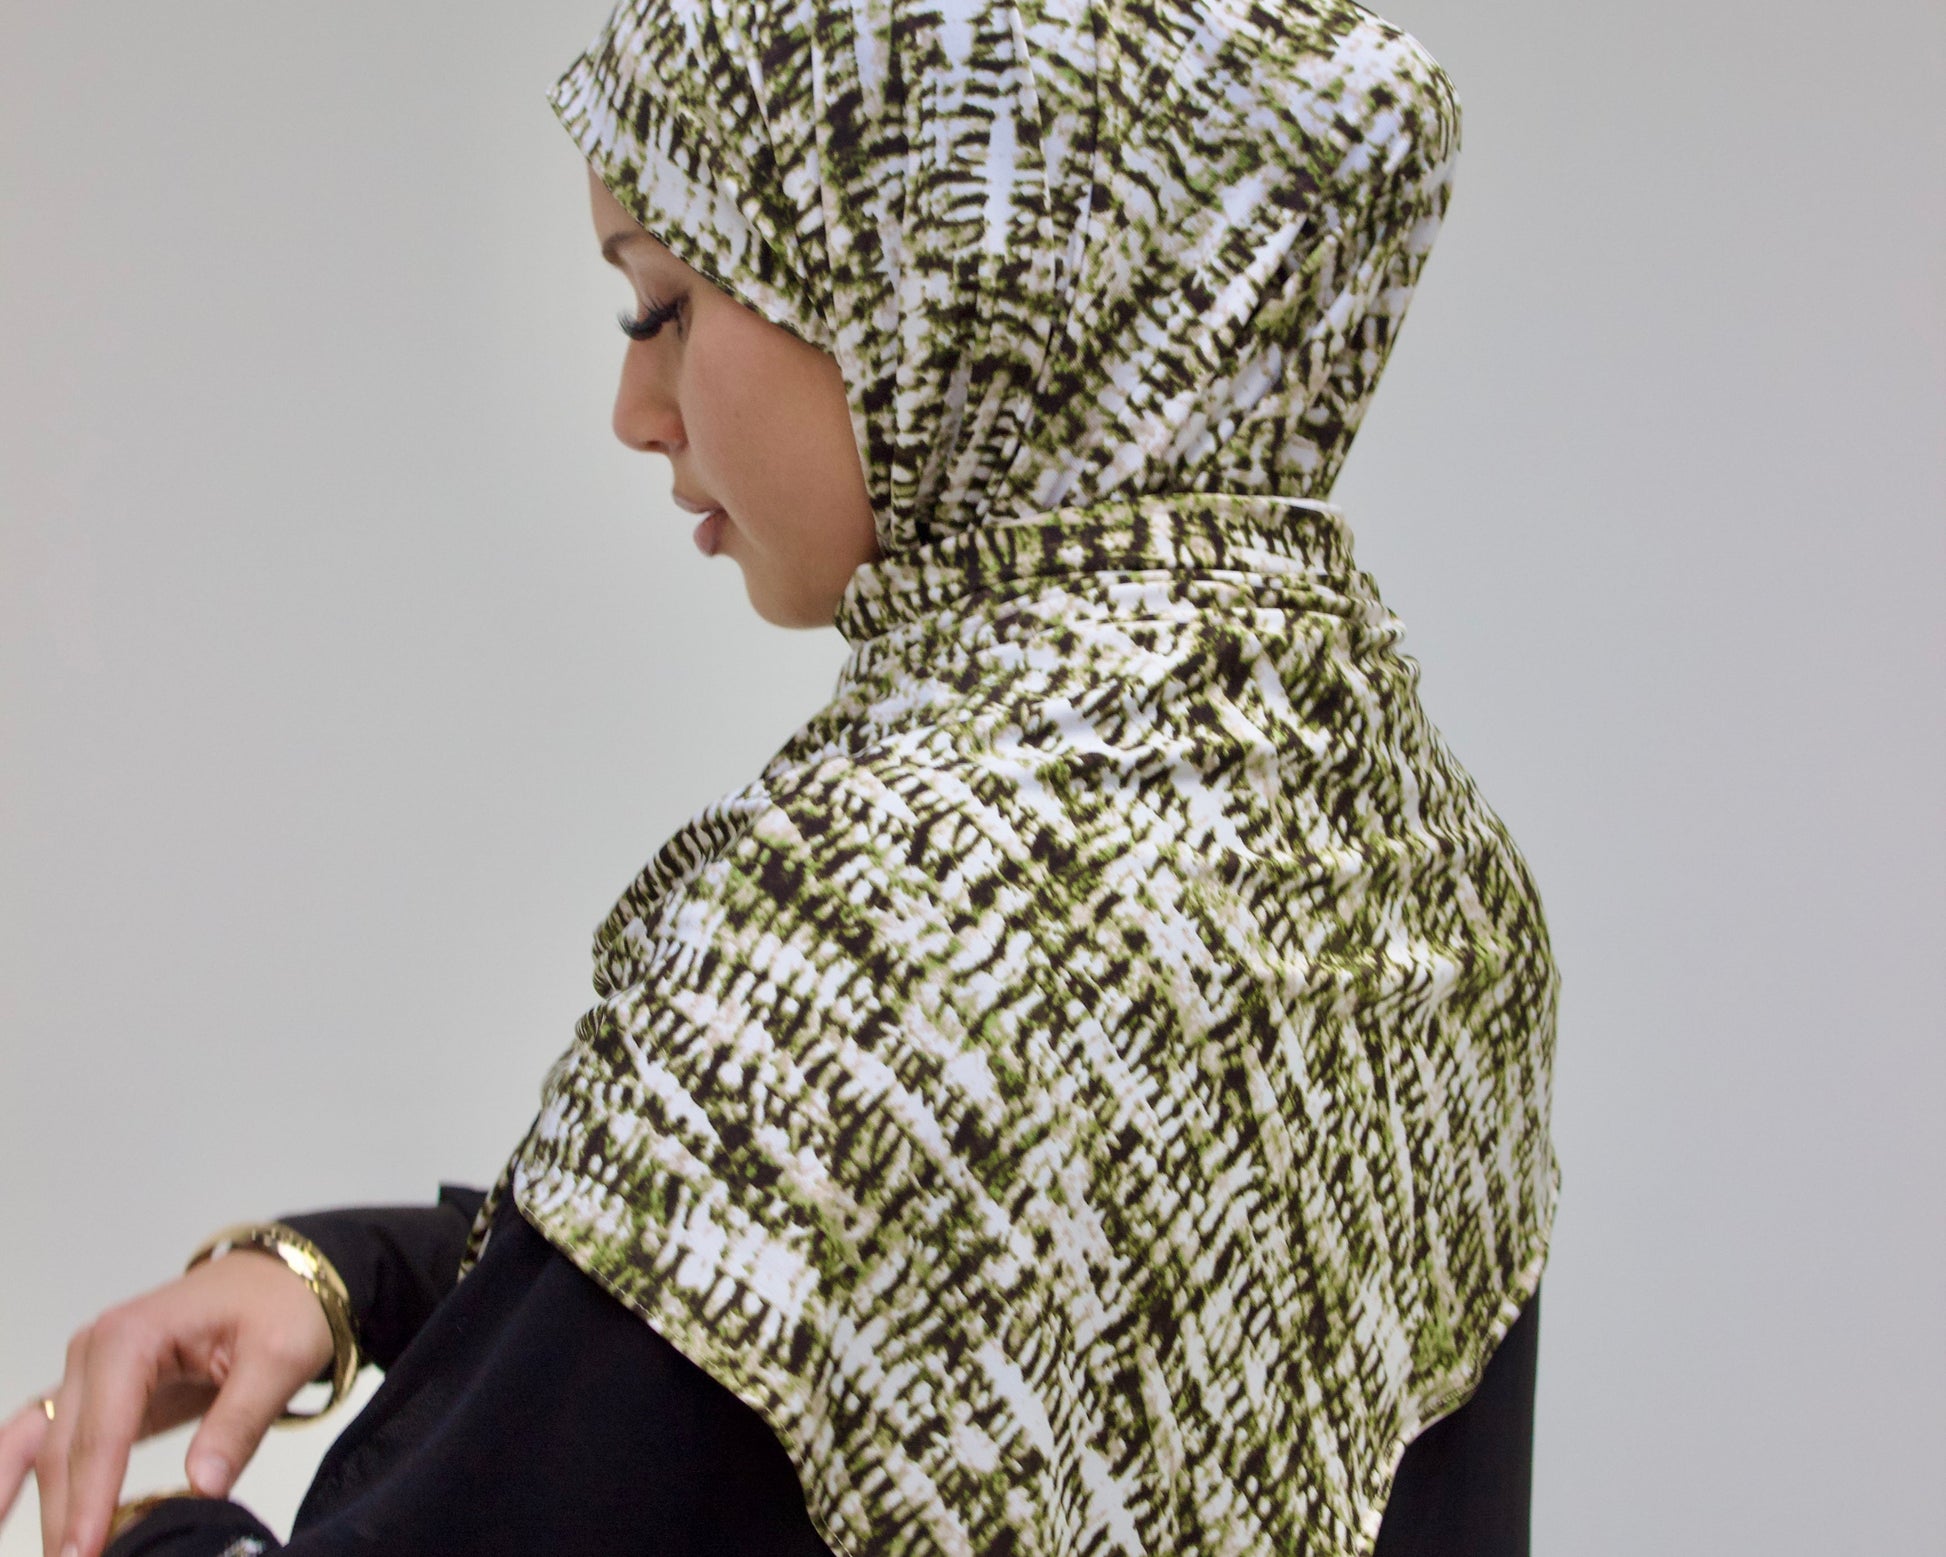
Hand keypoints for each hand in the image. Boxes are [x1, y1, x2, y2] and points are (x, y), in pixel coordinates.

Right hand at [0, 1247, 335, 1556]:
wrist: (284, 1279)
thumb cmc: (283, 1306)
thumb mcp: (281, 1358)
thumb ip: (239, 1421)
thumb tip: (202, 1485)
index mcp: (132, 1338)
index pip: (102, 1436)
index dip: (91, 1501)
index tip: (86, 1554)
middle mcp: (95, 1350)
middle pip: (67, 1452)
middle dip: (64, 1519)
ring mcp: (89, 1370)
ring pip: (47, 1451)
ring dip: (35, 1504)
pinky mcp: (97, 1392)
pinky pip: (43, 1438)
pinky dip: (17, 1477)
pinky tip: (2, 1514)